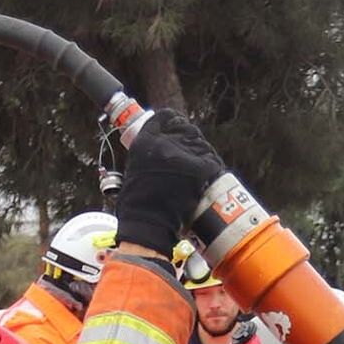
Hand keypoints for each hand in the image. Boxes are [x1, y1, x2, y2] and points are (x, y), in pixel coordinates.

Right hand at [115, 111, 228, 257]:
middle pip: (185, 128)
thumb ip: (147, 155)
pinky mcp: (199, 168)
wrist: (148, 227)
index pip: (164, 117)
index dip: (172, 123)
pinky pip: (210, 160)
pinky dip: (210, 166)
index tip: (175, 129)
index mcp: (144, 142)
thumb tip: (161, 150)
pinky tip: (206, 174)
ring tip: (196, 166)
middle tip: (187, 153)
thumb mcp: (133, 171)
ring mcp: (183, 155)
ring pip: (199, 142)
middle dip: (188, 138)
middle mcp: (164, 143)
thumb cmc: (136, 206)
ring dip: (199, 152)